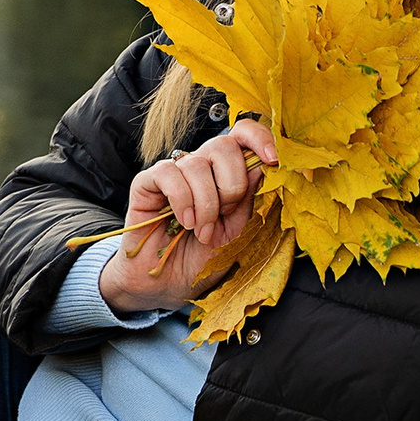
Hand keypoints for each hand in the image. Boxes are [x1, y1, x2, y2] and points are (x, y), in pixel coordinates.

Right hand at [100, 119, 278, 315]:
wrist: (166, 284)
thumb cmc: (200, 259)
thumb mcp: (235, 231)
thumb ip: (247, 198)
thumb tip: (260, 163)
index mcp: (224, 174)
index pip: (242, 136)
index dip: (259, 138)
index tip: (273, 158)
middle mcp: (200, 168)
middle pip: (223, 146)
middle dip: (230, 185)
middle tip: (223, 216)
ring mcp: (173, 173)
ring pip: (197, 164)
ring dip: (205, 203)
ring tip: (200, 230)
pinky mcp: (146, 183)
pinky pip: (168, 173)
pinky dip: (181, 199)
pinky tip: (184, 221)